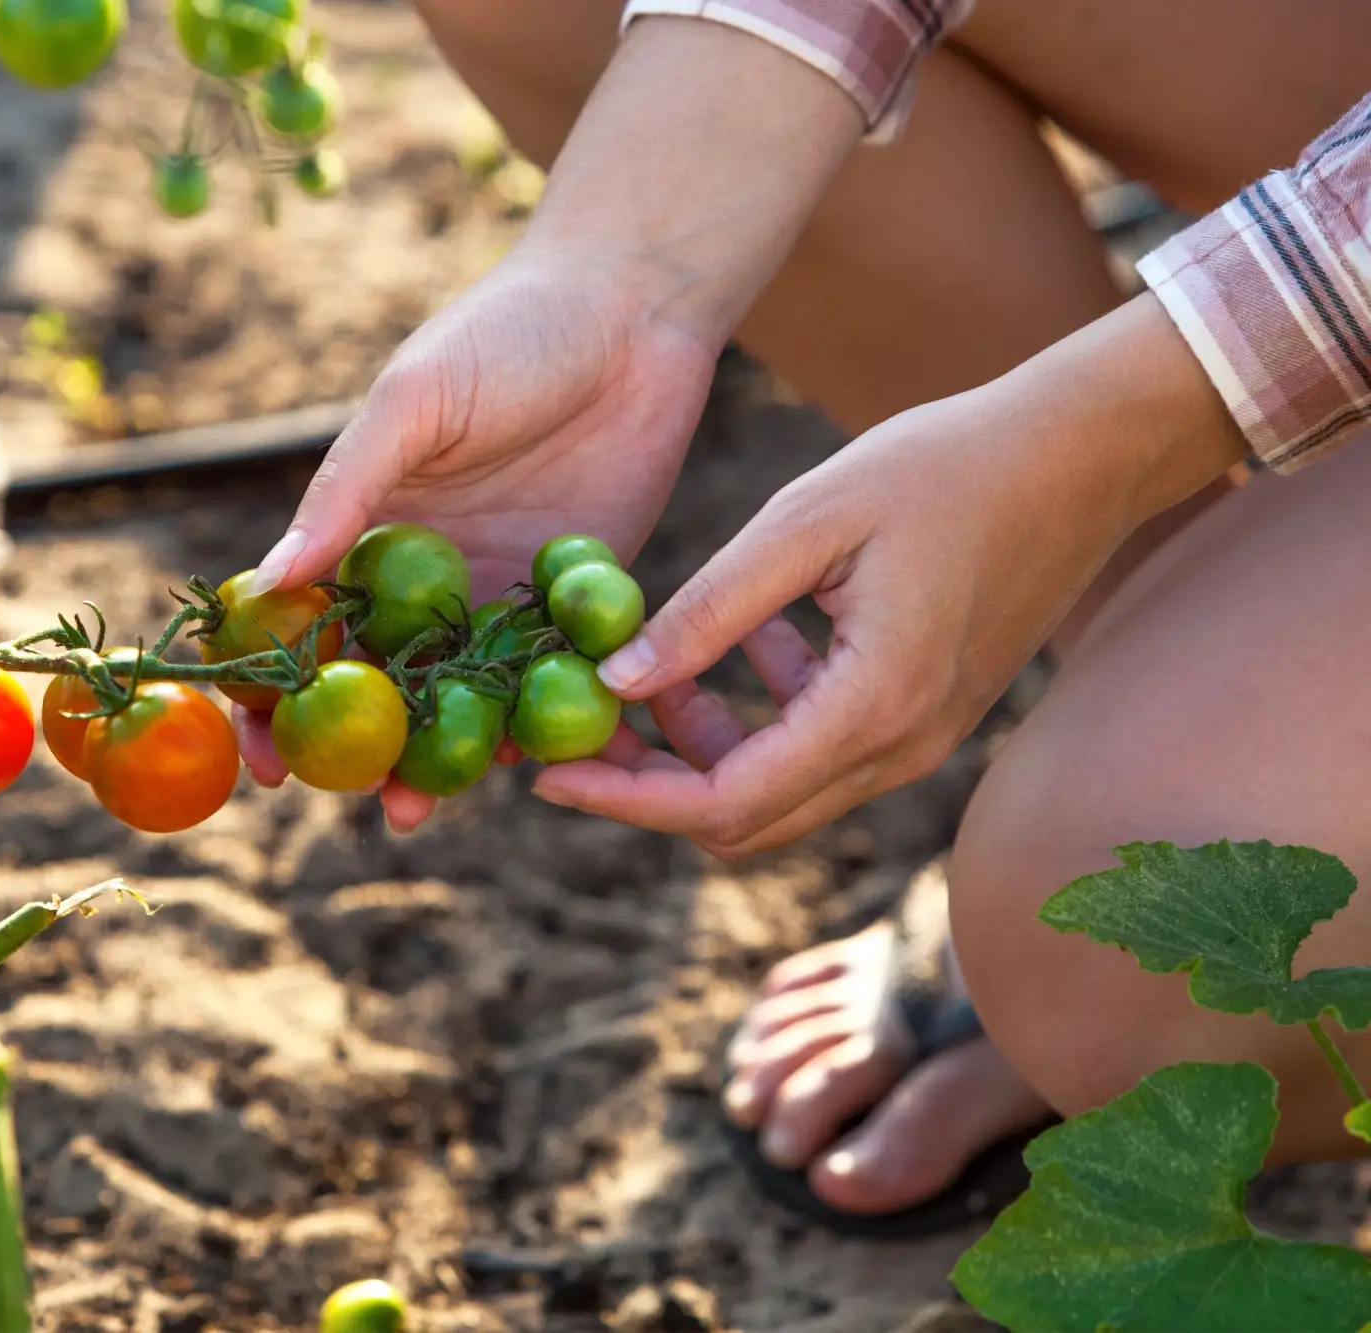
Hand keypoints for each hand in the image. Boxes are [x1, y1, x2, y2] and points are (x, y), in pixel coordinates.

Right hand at [235, 245, 712, 827]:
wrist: (633, 305)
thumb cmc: (506, 332)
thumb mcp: (413, 403)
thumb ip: (344, 491)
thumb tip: (266, 584)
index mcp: (369, 529)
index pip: (306, 629)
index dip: (275, 697)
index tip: (261, 757)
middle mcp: (427, 576)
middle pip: (382, 685)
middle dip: (360, 753)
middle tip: (358, 804)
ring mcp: (501, 594)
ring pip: (461, 699)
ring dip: (441, 758)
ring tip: (423, 810)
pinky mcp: (576, 600)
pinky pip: (549, 678)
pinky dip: (535, 726)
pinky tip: (526, 768)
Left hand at [536, 294, 1249, 856]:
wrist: (1082, 453)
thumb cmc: (945, 464)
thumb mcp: (806, 521)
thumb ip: (709, 610)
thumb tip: (617, 681)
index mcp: (872, 709)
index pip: (722, 805)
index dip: (624, 799)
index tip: (547, 774)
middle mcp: (902, 750)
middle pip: (745, 822)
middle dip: (650, 787)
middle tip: (580, 728)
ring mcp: (923, 742)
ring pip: (781, 794)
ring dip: (703, 751)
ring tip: (651, 674)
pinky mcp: (929, 717)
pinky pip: (822, 754)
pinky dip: (760, 721)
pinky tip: (747, 640)